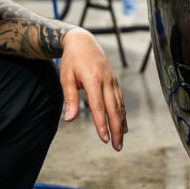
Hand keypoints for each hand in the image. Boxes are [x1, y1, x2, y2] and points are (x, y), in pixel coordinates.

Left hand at [59, 28, 127, 149]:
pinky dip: (123, 113)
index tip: (104, 139)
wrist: (83, 41)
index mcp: (93, 80)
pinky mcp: (114, 81)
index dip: (102, 124)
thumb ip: (69, 99)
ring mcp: (112, 80)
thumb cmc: (71, 60)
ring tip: (120, 141)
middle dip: (116, 129)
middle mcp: (106, 80)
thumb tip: (69, 119)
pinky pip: (120, 100)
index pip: (98, 107)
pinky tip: (123, 125)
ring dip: (121, 124)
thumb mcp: (65, 77)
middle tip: (117, 147)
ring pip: (120, 105)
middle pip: (113, 109)